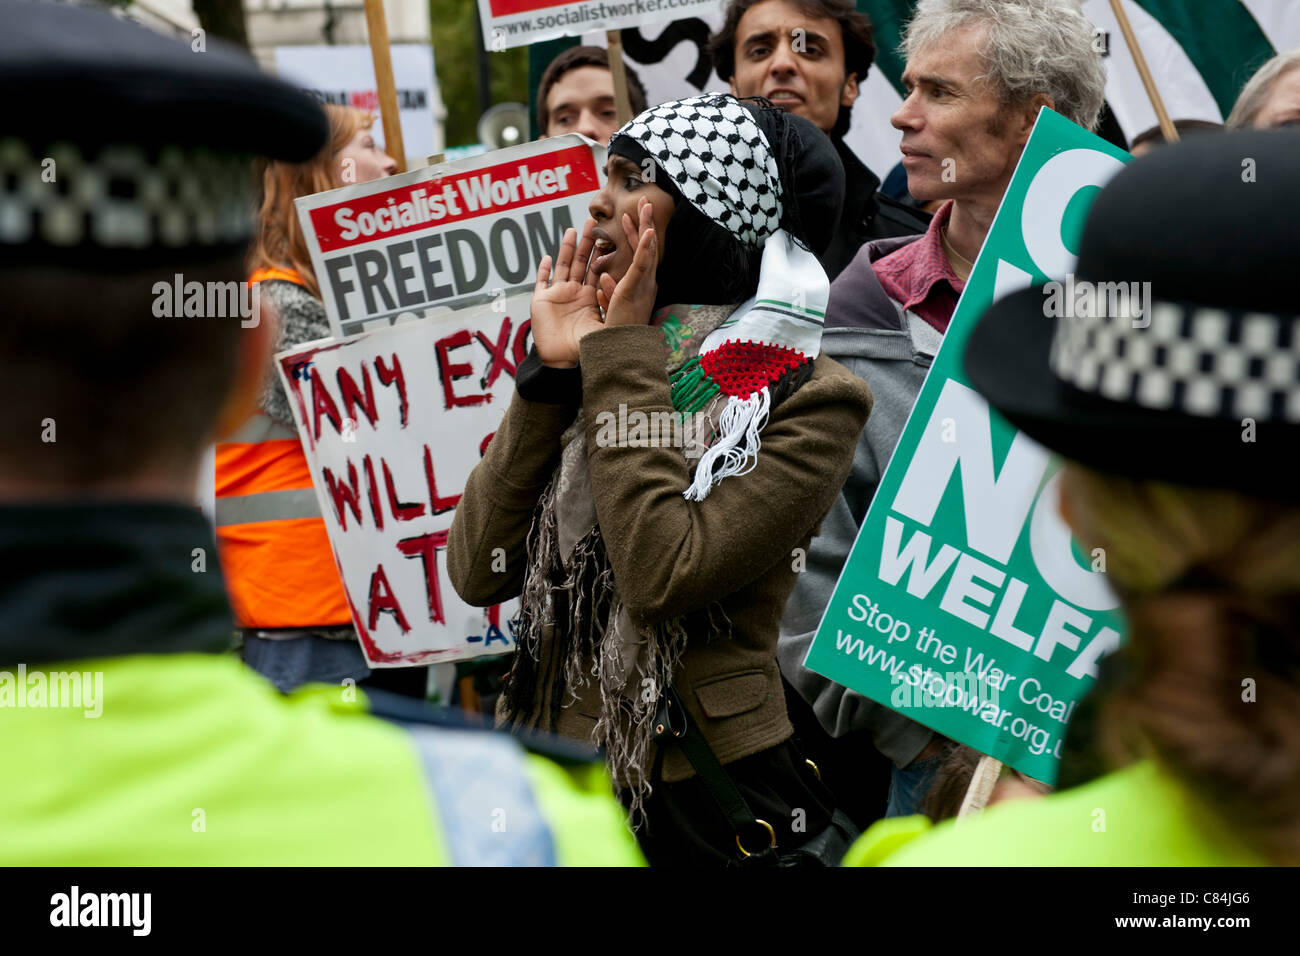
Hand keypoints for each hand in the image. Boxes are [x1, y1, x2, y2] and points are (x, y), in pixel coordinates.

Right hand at [530, 219, 604, 366]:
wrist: (562, 363)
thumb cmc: (585, 349)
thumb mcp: (603, 326)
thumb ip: (610, 308)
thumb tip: (624, 290)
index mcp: (589, 297)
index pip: (596, 269)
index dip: (600, 252)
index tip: (605, 235)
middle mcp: (573, 294)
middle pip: (580, 262)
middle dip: (586, 242)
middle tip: (592, 221)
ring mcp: (556, 296)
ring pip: (562, 266)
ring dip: (566, 248)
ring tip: (572, 230)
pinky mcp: (540, 301)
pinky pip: (541, 282)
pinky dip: (544, 270)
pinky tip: (547, 257)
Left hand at [597, 197, 657, 327]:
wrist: (623, 348)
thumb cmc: (617, 332)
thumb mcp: (611, 308)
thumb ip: (608, 292)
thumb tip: (603, 280)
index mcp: (640, 286)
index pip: (638, 254)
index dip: (635, 235)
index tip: (629, 218)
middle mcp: (646, 282)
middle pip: (646, 247)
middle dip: (645, 223)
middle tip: (645, 202)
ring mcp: (643, 284)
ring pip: (647, 250)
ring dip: (647, 227)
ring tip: (646, 208)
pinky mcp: (636, 288)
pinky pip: (642, 265)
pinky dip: (647, 248)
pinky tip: (649, 233)